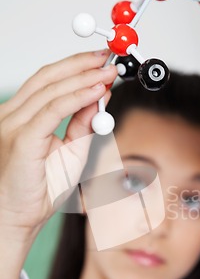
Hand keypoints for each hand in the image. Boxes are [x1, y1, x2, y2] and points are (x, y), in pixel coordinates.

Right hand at [0, 51, 116, 237]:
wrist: (17, 220)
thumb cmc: (39, 189)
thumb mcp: (70, 151)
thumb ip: (82, 124)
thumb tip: (100, 97)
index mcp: (20, 116)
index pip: (47, 81)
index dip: (75, 67)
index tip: (102, 62)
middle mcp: (11, 115)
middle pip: (48, 78)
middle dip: (81, 65)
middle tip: (108, 58)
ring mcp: (12, 125)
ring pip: (51, 91)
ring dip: (84, 78)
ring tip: (108, 71)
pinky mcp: (20, 140)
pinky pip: (52, 112)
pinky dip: (76, 98)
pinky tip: (96, 90)